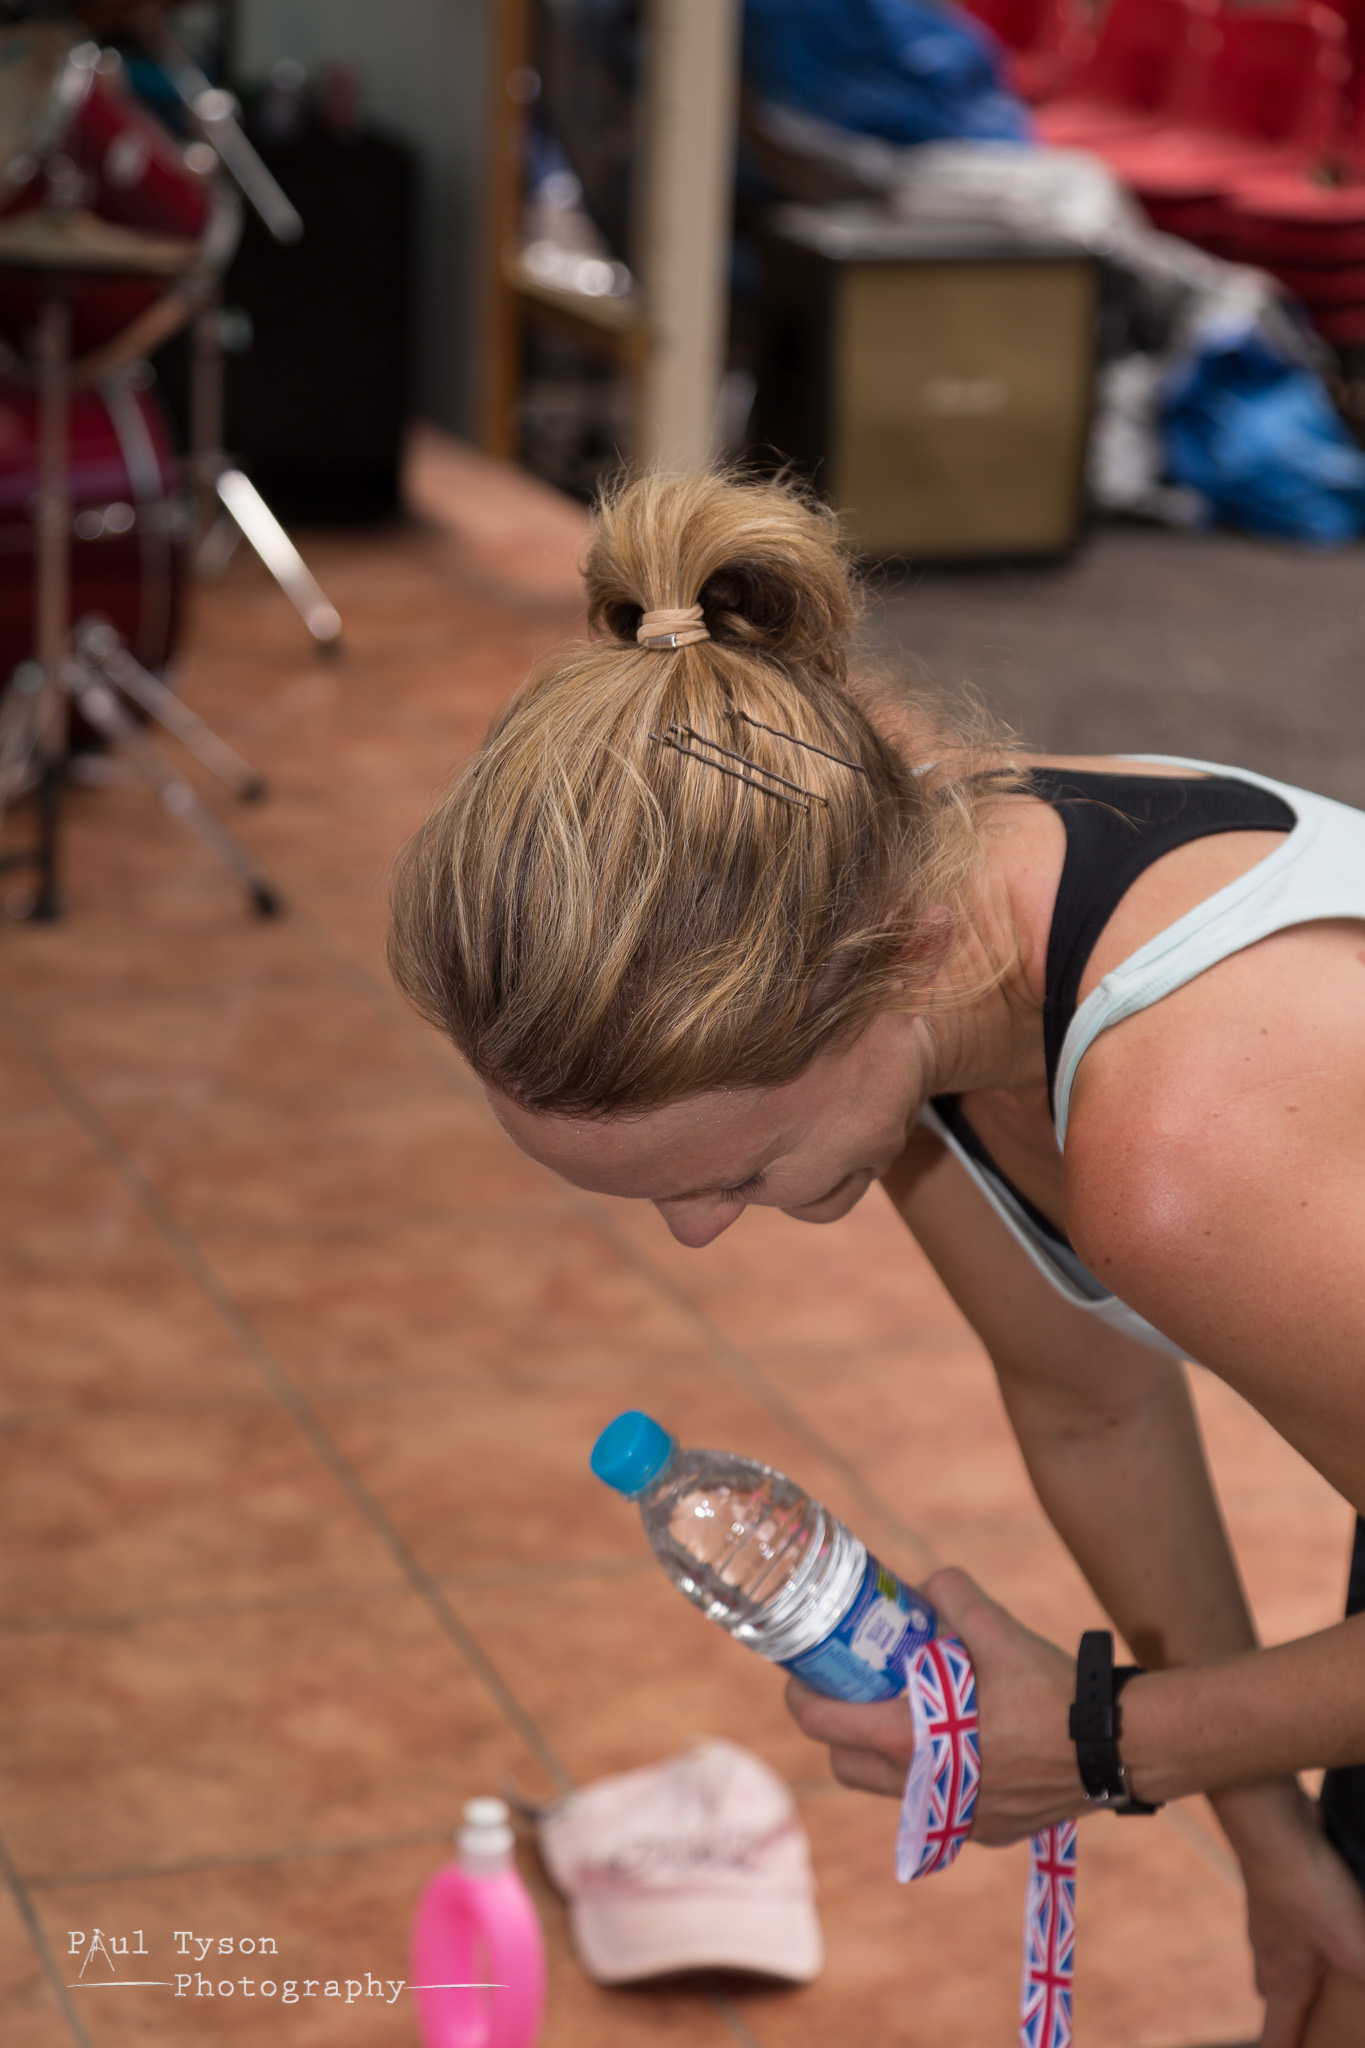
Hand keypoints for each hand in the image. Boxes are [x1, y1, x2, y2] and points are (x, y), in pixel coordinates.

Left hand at [784, 1566, 1086, 1841]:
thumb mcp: (1000, 1631)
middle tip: (851, 1689)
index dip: (803, 1697)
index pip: (826, 1725)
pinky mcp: (988, 1829)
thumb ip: (956, 1597)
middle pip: (846, 1766)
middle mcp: (925, 1790)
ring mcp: (958, 1817)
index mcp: (913, 1742)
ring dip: (881, 1754)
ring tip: (904, 1712)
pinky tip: (958, 1741)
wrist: (1118, 1750)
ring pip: (888, 1791)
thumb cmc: (1054, 1693)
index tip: (802, 1675)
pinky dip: (931, 1775)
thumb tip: (928, 1582)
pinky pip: (938, 1806)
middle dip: (837, 1728)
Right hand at [1216, 1780, 1364, 2047]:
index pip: (1275, 2038)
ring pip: (1281, 1953)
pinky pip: (1292, 1918)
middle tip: (1313, 2022)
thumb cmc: (1308, 1893)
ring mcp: (1269, 1913)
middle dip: (1292, 2012)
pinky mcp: (1280, 1884)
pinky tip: (1333, 1912)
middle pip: (1275, 1994)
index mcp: (1282, 1981)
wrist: (1274, 1826)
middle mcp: (1268, 1951)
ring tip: (1329, 1967)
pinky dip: (1309, 1927)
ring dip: (1300, 1966)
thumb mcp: (1358, 1954)